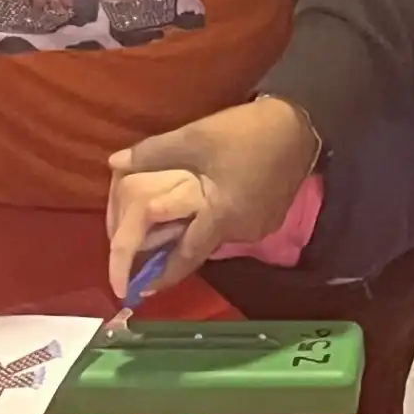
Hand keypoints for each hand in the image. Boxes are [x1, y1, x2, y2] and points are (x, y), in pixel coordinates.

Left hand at [106, 97, 318, 298]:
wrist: (299, 123)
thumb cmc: (245, 133)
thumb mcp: (194, 137)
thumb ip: (153, 153)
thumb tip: (114, 162)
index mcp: (221, 217)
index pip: (184, 258)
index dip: (160, 275)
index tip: (137, 290)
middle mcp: (241, 231)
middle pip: (199, 247)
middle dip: (173, 250)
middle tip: (148, 245)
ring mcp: (259, 227)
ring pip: (216, 235)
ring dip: (195, 230)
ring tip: (174, 219)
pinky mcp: (269, 217)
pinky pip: (233, 226)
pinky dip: (215, 220)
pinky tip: (207, 204)